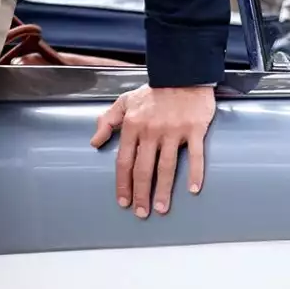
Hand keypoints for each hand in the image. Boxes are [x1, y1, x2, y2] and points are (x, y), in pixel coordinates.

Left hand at [89, 84, 214, 217]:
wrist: (182, 75)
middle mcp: (151, 130)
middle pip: (143, 168)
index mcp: (133, 125)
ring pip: (166, 167)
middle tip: (141, 213)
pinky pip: (195, 155)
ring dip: (163, 190)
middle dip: (140, 193)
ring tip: (161, 209)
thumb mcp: (124, 102)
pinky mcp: (194, 130)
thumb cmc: (153, 92)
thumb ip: (107, 121)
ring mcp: (173, 131)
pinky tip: (193, 190)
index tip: (123, 201)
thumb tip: (94, 142)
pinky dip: (195, 173)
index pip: (124, 161)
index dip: (122, 183)